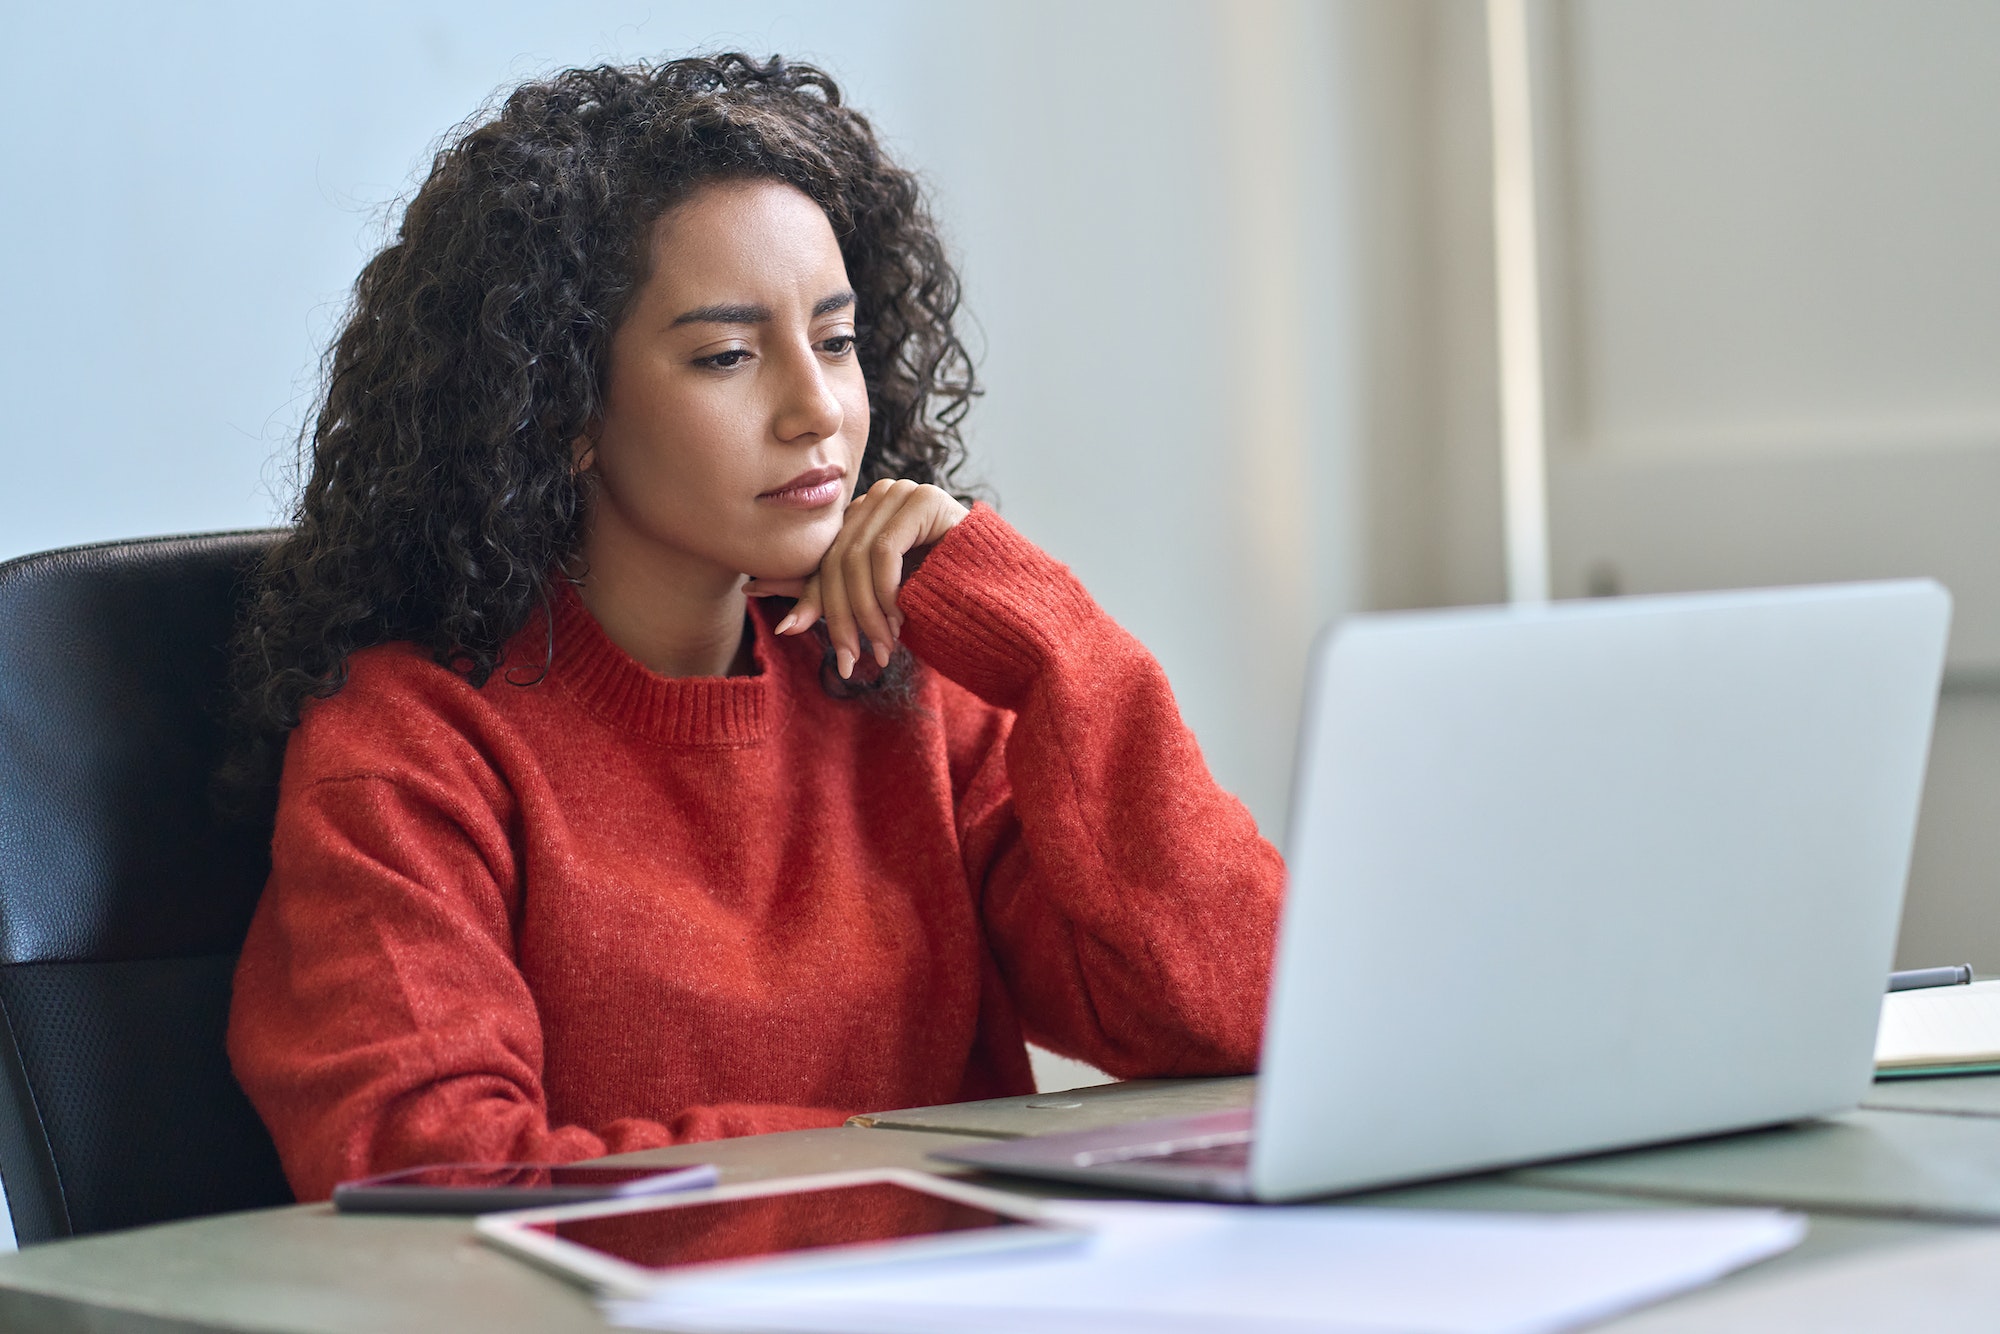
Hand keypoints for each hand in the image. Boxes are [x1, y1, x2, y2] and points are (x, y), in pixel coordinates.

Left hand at [744, 480, 968, 677]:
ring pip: (856, 558)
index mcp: (862, 516)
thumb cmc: (936, 602)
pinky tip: (899, 618)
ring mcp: (901, 493)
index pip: (824, 557)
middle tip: (849, 659)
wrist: (999, 599)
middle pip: (836, 558)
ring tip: (882, 647)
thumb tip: (756, 598)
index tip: (789, 630)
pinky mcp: (924, 499)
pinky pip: (884, 550)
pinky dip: (885, 591)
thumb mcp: (872, 603)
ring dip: (865, 612)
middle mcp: (877, 497)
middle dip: (839, 616)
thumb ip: (821, 593)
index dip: (809, 596)